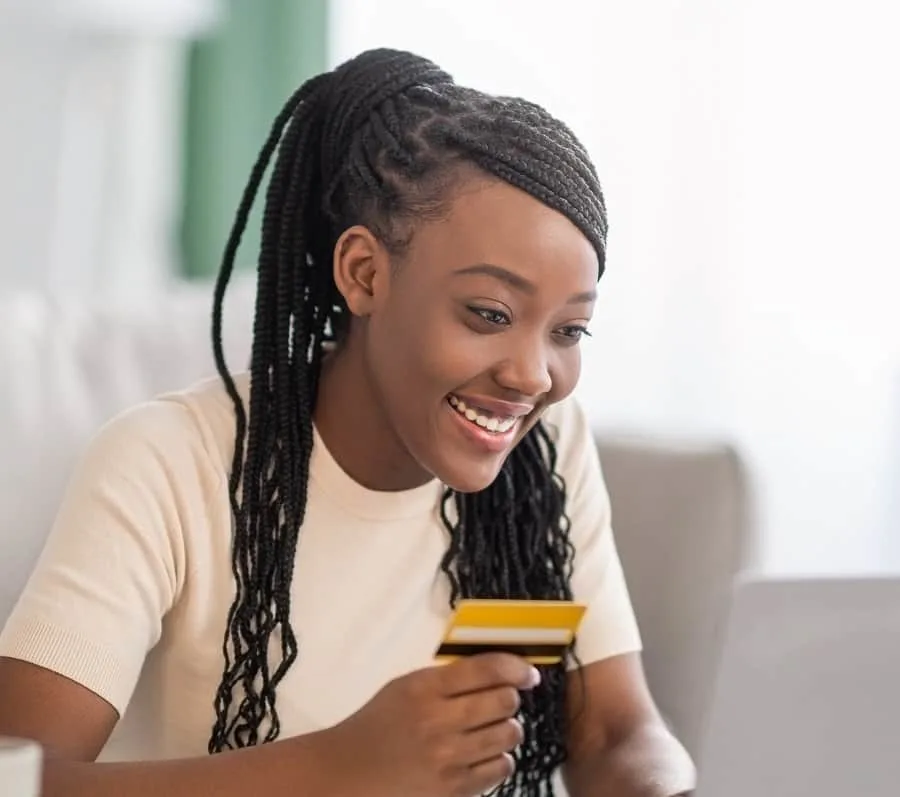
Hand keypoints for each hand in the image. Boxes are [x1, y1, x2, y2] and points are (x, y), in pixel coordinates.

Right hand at [324, 653, 540, 796]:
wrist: (346, 773)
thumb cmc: (377, 725)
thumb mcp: (405, 688)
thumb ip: (446, 680)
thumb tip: (498, 673)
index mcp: (424, 688)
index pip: (486, 668)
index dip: (516, 668)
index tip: (529, 674)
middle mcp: (439, 721)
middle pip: (504, 701)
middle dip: (508, 700)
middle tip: (500, 703)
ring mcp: (448, 758)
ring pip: (508, 734)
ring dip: (507, 729)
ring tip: (492, 730)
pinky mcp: (453, 790)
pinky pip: (500, 768)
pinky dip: (499, 759)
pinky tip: (483, 756)